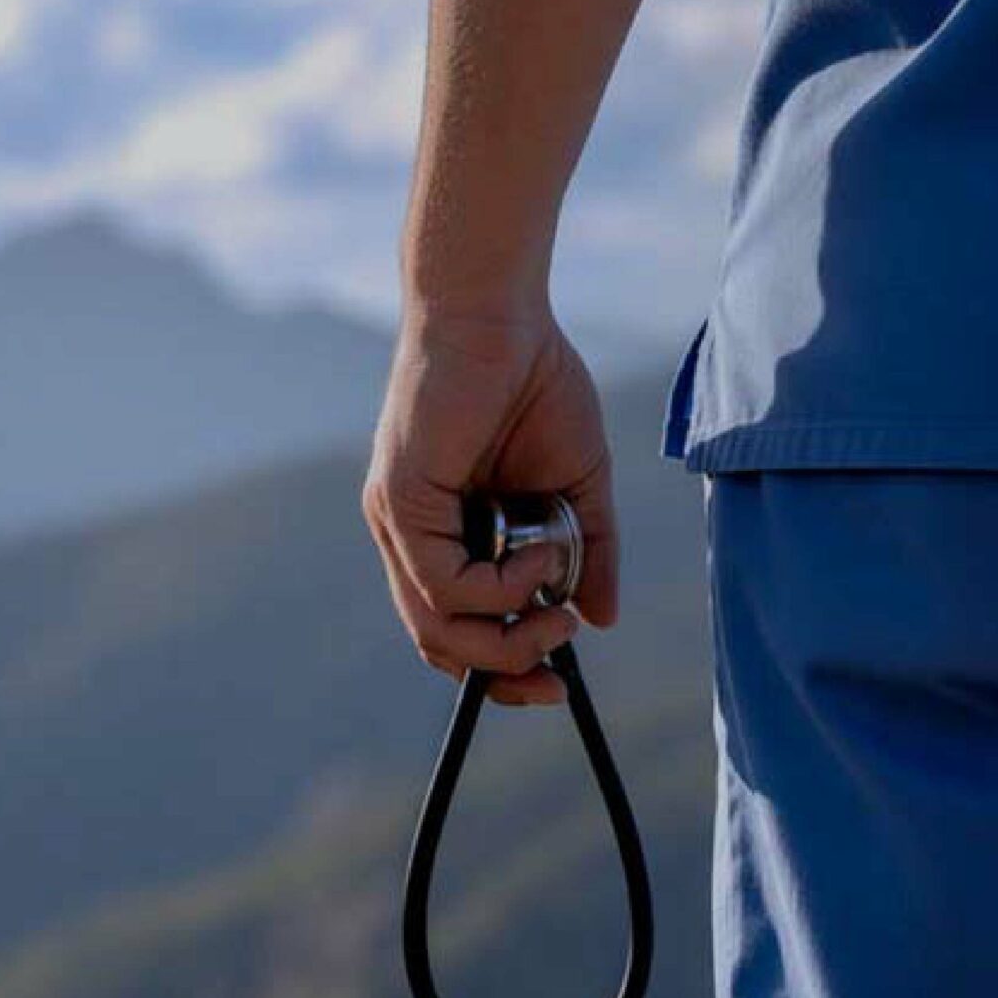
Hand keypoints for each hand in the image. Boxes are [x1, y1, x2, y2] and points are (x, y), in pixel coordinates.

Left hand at [361, 306, 619, 707]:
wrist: (504, 315)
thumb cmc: (533, 384)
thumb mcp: (575, 486)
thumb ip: (587, 554)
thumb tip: (600, 619)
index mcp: (440, 536)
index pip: (452, 630)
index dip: (500, 669)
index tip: (556, 682)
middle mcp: (407, 536)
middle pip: (439, 643)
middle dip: (505, 668)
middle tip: (561, 646)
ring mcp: (396, 521)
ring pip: (436, 625)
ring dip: (509, 629)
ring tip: (556, 595)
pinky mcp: (399, 500)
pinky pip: (444, 583)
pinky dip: (502, 586)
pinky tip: (541, 550)